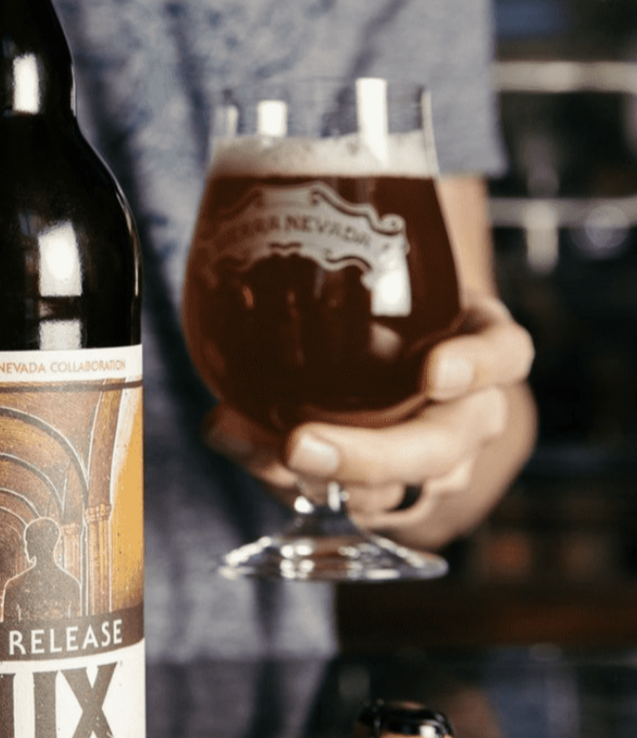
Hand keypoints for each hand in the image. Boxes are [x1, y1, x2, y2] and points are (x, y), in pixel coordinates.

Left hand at [203, 293, 535, 546]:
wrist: (396, 345)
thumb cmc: (393, 299)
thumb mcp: (392, 270)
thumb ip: (354, 264)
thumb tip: (265, 234)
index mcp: (484, 346)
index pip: (501, 355)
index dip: (474, 369)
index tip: (433, 372)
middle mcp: (468, 414)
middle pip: (438, 449)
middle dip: (369, 456)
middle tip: (297, 444)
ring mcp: (429, 466)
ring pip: (384, 491)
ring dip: (307, 475)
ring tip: (242, 441)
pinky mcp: (381, 494)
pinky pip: (334, 503)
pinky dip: (278, 477)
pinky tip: (237, 442)